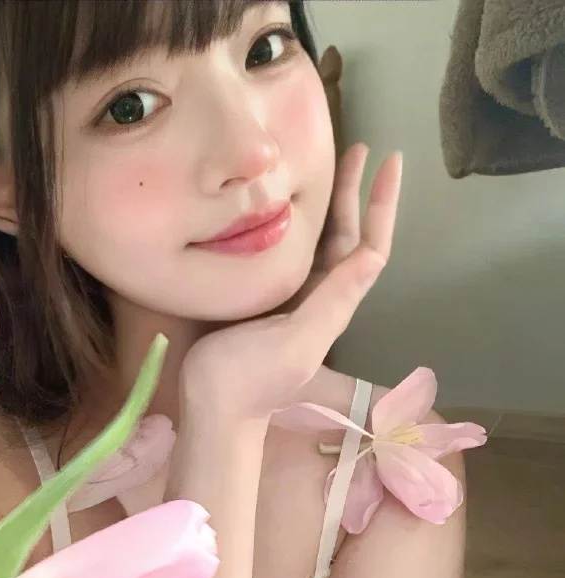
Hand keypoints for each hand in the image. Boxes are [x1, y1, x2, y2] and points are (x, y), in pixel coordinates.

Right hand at [181, 144, 402, 421]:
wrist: (212, 406)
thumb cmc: (250, 377)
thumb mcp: (297, 341)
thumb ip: (334, 302)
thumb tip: (374, 255)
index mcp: (331, 303)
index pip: (369, 248)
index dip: (382, 207)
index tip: (388, 163)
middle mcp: (316, 294)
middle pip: (344, 236)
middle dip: (353, 192)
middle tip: (357, 148)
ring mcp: (287, 293)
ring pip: (314, 239)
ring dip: (323, 202)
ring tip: (322, 164)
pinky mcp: (259, 293)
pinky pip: (282, 250)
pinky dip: (286, 221)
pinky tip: (275, 202)